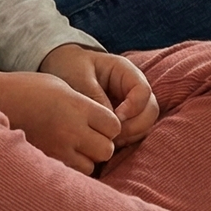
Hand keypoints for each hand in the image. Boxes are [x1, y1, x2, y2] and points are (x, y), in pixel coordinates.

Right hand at [0, 64, 121, 172]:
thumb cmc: (30, 88)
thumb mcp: (63, 86)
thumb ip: (86, 104)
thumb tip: (105, 121)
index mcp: (78, 106)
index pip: (114, 126)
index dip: (110, 125)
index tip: (100, 122)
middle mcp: (71, 129)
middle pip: (107, 149)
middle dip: (102, 144)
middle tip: (90, 136)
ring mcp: (57, 147)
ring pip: (91, 165)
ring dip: (87, 158)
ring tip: (74, 146)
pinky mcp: (45, 158)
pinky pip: (71, 172)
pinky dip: (72, 166)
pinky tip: (63, 153)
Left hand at [39, 44, 158, 149]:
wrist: (59, 68)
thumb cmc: (69, 67)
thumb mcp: (78, 77)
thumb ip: (95, 97)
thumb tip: (112, 123)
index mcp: (125, 71)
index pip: (143, 91)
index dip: (134, 107)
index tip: (116, 118)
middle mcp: (133, 89)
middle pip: (150, 111)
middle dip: (135, 126)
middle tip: (113, 135)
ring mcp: (131, 105)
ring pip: (145, 125)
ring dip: (131, 136)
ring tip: (108, 141)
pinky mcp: (124, 119)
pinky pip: (134, 133)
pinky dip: (125, 141)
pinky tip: (108, 143)